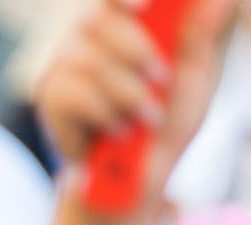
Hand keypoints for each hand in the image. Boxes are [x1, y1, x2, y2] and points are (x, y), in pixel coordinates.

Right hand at [35, 0, 236, 204]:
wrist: (136, 180)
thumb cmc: (166, 124)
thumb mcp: (193, 81)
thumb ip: (200, 38)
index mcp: (124, 24)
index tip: (144, 6)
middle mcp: (88, 38)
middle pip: (96, 21)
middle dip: (136, 51)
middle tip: (161, 80)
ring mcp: (64, 67)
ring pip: (88, 63)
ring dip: (127, 95)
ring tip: (147, 119)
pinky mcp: (50, 99)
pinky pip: (74, 96)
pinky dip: (105, 116)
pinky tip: (119, 131)